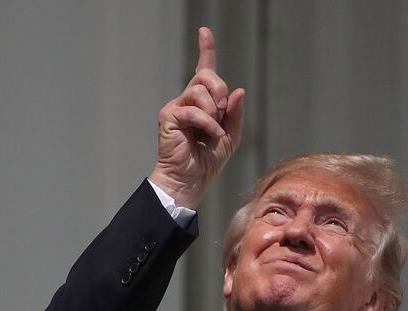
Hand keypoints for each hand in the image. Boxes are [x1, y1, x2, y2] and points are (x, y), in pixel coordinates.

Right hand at [148, 27, 244, 208]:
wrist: (191, 181)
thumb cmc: (208, 162)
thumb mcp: (231, 136)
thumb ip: (235, 114)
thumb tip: (238, 90)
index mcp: (203, 103)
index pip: (204, 70)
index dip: (205, 50)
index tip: (204, 32)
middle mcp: (188, 101)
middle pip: (207, 76)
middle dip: (221, 90)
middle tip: (223, 112)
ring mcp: (177, 107)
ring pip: (200, 90)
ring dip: (214, 111)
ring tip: (215, 130)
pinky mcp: (169, 117)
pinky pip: (194, 110)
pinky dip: (208, 123)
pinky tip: (212, 135)